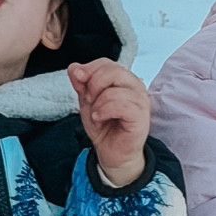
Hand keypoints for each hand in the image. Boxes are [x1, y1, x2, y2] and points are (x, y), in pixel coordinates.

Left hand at [69, 59, 149, 187]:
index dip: (89, 69)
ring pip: (114, 89)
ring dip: (98, 103)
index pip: (106, 63)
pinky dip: (104, 111)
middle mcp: (135, 86)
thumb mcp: (86, 101)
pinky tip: (100, 118)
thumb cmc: (103, 126)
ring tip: (96, 114)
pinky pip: (121, 104)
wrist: (111, 153)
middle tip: (88, 100)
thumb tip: (74, 67)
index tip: (79, 82)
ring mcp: (141, 101)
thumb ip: (81, 83)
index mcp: (124, 80)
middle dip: (93, 85)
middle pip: (113, 70)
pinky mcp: (141, 116)